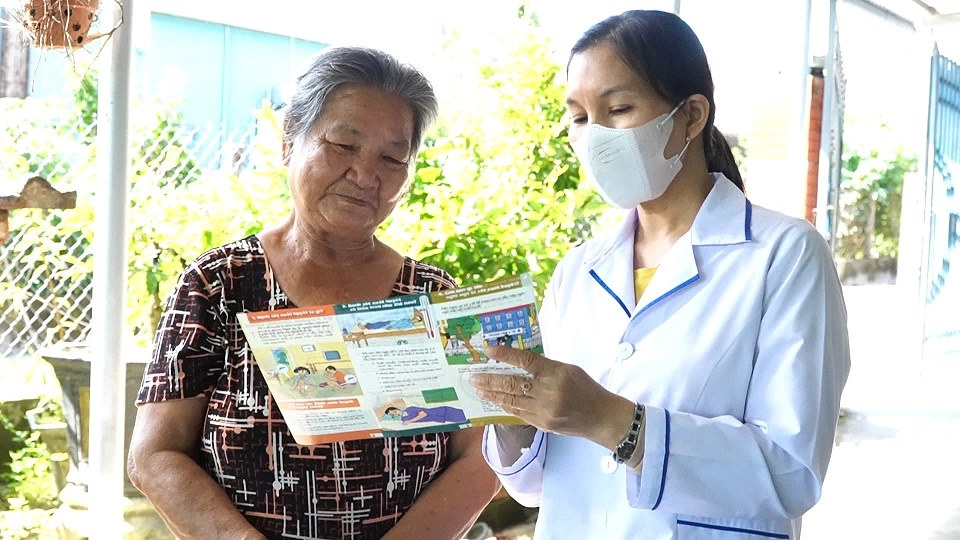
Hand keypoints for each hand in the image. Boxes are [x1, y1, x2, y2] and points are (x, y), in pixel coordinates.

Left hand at [469, 345, 634, 449]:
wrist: (600, 417)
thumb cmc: (585, 388)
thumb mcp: (567, 369)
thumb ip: (544, 367)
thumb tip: (517, 362)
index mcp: (556, 373)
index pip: (526, 360)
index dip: (505, 354)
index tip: (488, 349)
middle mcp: (548, 392)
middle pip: (513, 383)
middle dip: (490, 379)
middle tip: (472, 376)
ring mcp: (544, 410)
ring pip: (512, 400)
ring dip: (492, 393)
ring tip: (477, 388)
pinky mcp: (542, 424)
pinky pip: (518, 413)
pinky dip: (504, 405)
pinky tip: (494, 400)